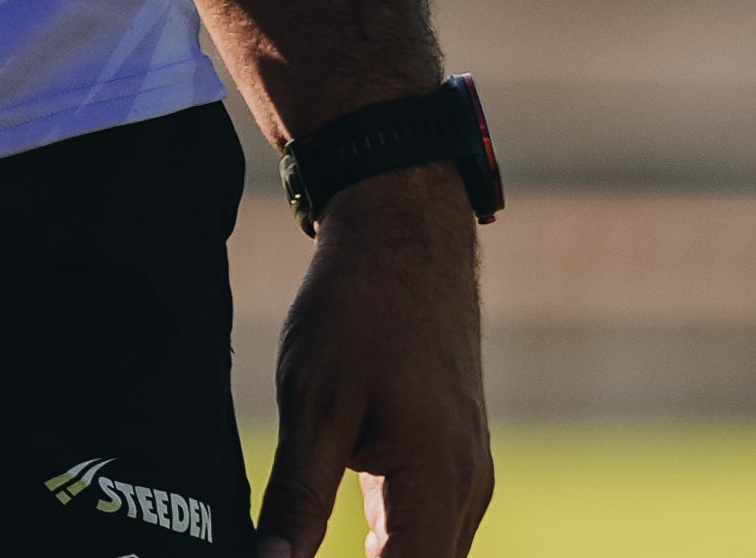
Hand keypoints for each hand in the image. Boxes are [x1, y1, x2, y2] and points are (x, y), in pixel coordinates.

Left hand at [253, 164, 493, 557]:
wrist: (405, 230)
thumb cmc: (361, 305)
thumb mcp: (314, 400)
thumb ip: (297, 497)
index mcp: (440, 481)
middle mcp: (466, 490)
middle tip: (289, 554)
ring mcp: (465, 475)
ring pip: (427, 555)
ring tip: (305, 547)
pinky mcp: (451, 460)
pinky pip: (427, 529)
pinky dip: (390, 548)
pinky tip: (340, 543)